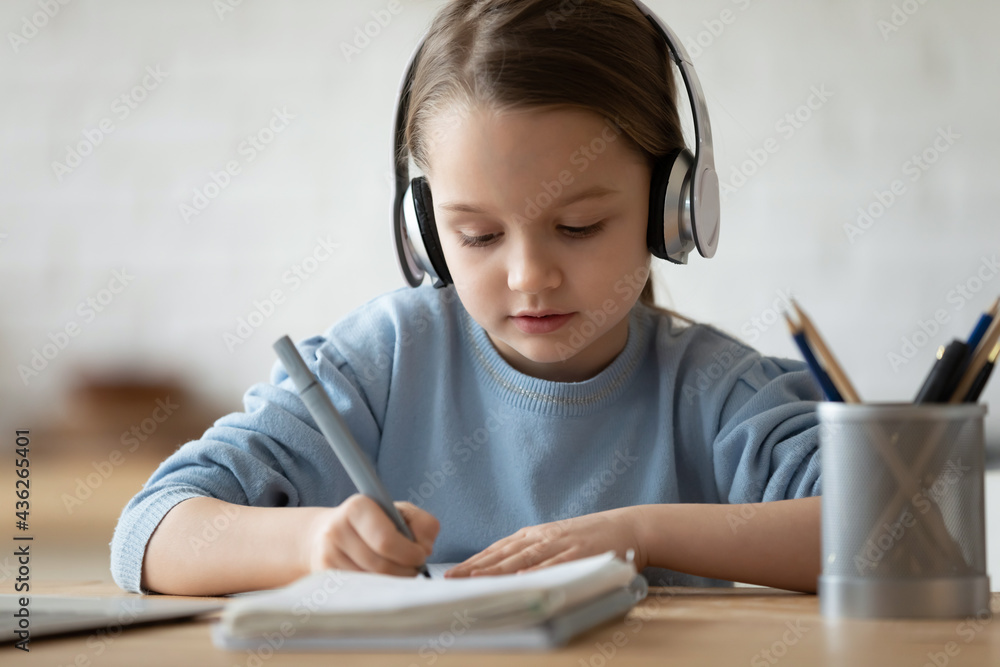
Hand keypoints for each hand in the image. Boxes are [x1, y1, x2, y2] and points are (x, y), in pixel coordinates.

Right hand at [301, 494, 439, 576]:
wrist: (327, 534)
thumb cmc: (376, 523)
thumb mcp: (402, 513)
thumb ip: (423, 524)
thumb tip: (424, 549)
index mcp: (358, 508)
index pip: (386, 540)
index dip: (410, 553)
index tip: (420, 555)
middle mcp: (337, 530)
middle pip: (381, 566)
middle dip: (406, 571)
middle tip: (414, 568)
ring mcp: (327, 555)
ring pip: (371, 582)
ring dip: (394, 582)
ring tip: (399, 571)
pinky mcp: (324, 577)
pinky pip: (360, 592)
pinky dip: (378, 589)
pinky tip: (382, 579)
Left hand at [443, 507, 645, 577]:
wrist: (630, 526)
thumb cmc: (592, 537)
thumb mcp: (558, 539)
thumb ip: (535, 551)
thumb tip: (508, 567)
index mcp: (537, 533)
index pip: (499, 548)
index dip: (476, 560)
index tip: (454, 572)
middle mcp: (544, 537)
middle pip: (504, 553)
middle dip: (477, 566)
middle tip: (453, 578)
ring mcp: (561, 544)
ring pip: (523, 558)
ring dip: (498, 569)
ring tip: (476, 579)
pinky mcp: (579, 554)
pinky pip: (554, 564)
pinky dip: (537, 572)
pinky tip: (520, 579)